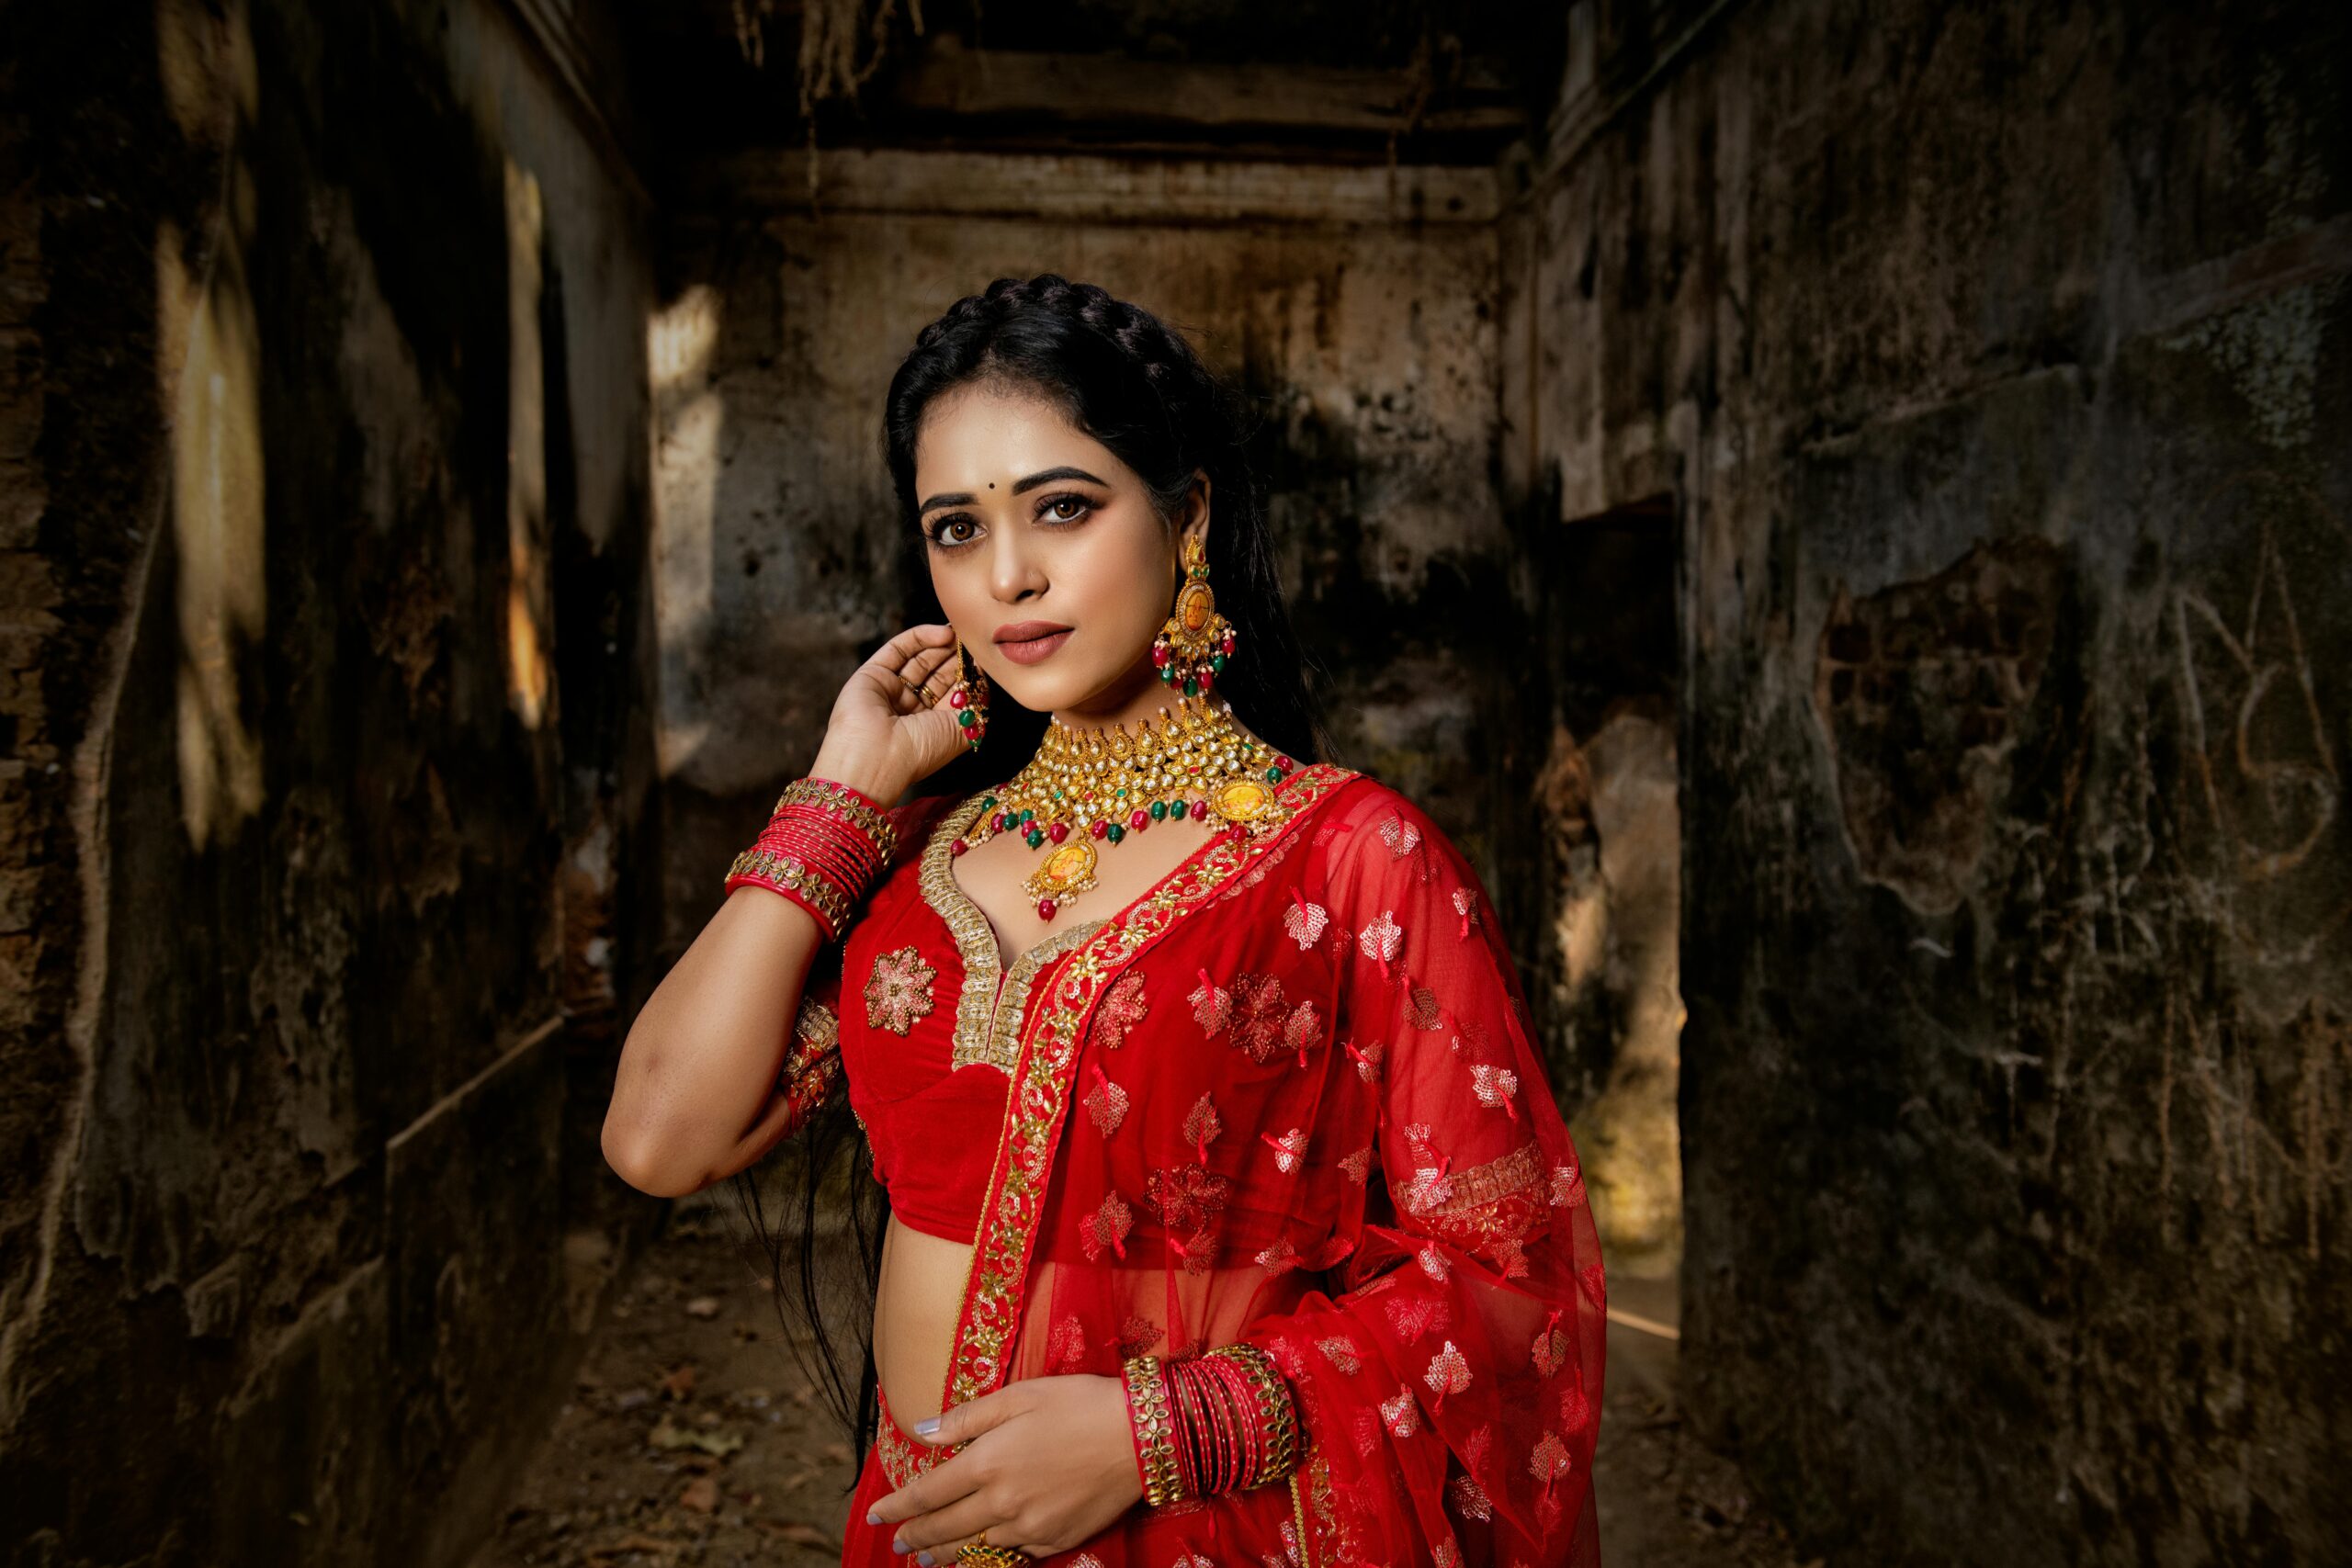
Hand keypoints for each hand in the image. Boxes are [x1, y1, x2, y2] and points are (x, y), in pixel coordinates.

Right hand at [808, 623, 971, 803]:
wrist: (876, 757)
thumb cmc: (920, 752)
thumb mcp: (962, 730)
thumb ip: (975, 705)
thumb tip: (982, 679)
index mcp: (930, 726)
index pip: (953, 692)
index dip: (969, 675)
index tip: (984, 658)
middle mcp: (910, 708)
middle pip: (937, 673)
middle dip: (956, 656)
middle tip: (973, 638)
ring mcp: (890, 690)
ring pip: (920, 658)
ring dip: (942, 644)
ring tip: (961, 632)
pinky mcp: (873, 673)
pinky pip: (899, 649)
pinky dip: (922, 637)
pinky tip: (943, 633)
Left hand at [866, 1374, 1143, 1562]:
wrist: (1140, 1437)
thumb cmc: (1078, 1404)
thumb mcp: (1019, 1395)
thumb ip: (967, 1417)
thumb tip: (923, 1430)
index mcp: (986, 1463)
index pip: (927, 1494)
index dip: (897, 1507)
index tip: (876, 1514)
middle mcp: (1000, 1503)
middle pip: (944, 1528)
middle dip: (914, 1536)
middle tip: (896, 1541)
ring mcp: (1028, 1528)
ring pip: (973, 1549)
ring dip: (943, 1554)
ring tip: (925, 1557)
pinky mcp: (1054, 1541)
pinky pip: (1010, 1557)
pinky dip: (986, 1559)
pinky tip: (978, 1556)